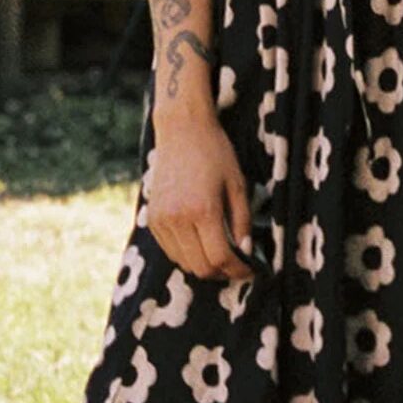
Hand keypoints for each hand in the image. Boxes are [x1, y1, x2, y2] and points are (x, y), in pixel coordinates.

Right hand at [147, 114, 258, 282]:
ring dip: (204, 266)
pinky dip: (187, 255)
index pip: (221, 258)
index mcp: (203, 210)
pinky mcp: (152, 219)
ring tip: (221, 256)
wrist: (182, 130)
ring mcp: (161, 220)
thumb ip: (242, 222)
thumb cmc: (215, 153)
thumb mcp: (237, 185)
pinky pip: (170, 251)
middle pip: (201, 267)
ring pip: (184, 263)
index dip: (238, 270)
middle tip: (237, 266)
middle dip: (222, 273)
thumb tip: (246, 253)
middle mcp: (178, 219)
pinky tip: (201, 243)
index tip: (250, 271)